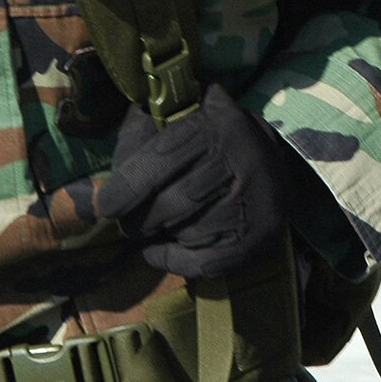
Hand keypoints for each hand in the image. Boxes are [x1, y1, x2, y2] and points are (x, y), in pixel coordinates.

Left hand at [97, 86, 296, 278]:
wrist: (273, 163)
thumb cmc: (210, 142)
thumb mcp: (179, 120)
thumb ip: (141, 134)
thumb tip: (108, 179)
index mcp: (219, 125)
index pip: (165, 159)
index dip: (129, 186)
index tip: (107, 206)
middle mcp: (245, 159)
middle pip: (178, 201)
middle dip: (142, 219)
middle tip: (130, 224)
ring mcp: (258, 200)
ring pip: (192, 232)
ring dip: (164, 237)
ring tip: (155, 230)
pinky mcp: (264, 233)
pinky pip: (208, 261)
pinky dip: (178, 260)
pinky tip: (166, 250)